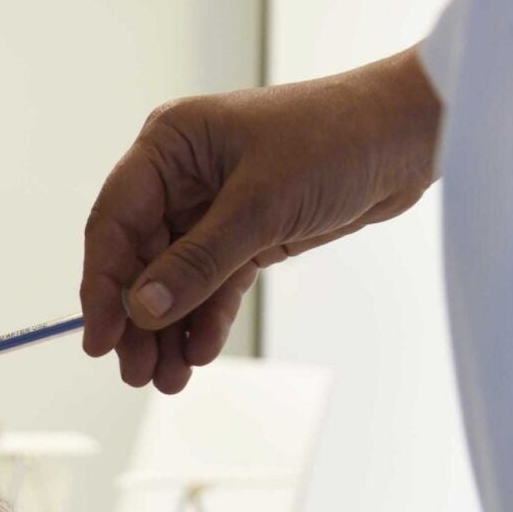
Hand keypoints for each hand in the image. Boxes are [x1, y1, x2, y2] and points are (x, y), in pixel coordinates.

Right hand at [80, 47, 442, 391]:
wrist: (412, 132)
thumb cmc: (336, 139)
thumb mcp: (260, 205)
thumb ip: (197, 262)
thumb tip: (142, 309)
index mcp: (168, 146)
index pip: (114, 222)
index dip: (103, 284)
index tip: (100, 338)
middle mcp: (181, 174)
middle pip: (141, 258)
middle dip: (140, 318)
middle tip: (136, 372)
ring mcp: (213, 205)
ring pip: (175, 277)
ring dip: (170, 328)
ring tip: (169, 378)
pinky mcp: (247, 230)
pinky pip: (214, 281)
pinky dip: (206, 317)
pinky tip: (200, 352)